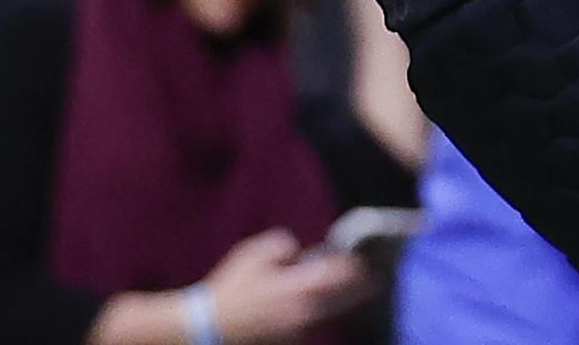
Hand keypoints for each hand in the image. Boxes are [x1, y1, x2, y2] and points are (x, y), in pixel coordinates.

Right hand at [204, 227, 378, 340]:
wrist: (207, 326)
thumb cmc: (231, 288)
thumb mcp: (254, 253)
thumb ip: (284, 244)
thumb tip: (298, 252)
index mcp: (298, 287)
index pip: (340, 274)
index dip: (355, 265)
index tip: (362, 260)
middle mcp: (303, 311)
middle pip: (344, 298)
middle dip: (359, 287)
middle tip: (371, 280)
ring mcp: (296, 330)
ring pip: (325, 313)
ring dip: (333, 302)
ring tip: (340, 291)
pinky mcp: (286, 341)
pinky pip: (307, 324)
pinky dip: (311, 315)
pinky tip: (305, 307)